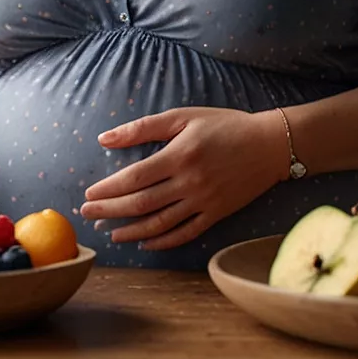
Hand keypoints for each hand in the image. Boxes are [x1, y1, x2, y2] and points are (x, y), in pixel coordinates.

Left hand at [79, 107, 287, 250]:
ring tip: (110, 232)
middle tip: (87, 214)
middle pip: (141, 203)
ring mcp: (204, 201)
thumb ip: (143, 127)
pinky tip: (145, 242)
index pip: (134, 178)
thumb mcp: (184, 116)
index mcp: (179, 155)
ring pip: (160, 223)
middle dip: (110, 211)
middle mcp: (190, 182)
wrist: (270, 145)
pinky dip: (162, 241)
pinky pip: (185, 234)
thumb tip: (105, 138)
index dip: (108, 189)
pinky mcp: (216, 214)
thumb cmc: (224, 125)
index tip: (89, 193)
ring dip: (130, 230)